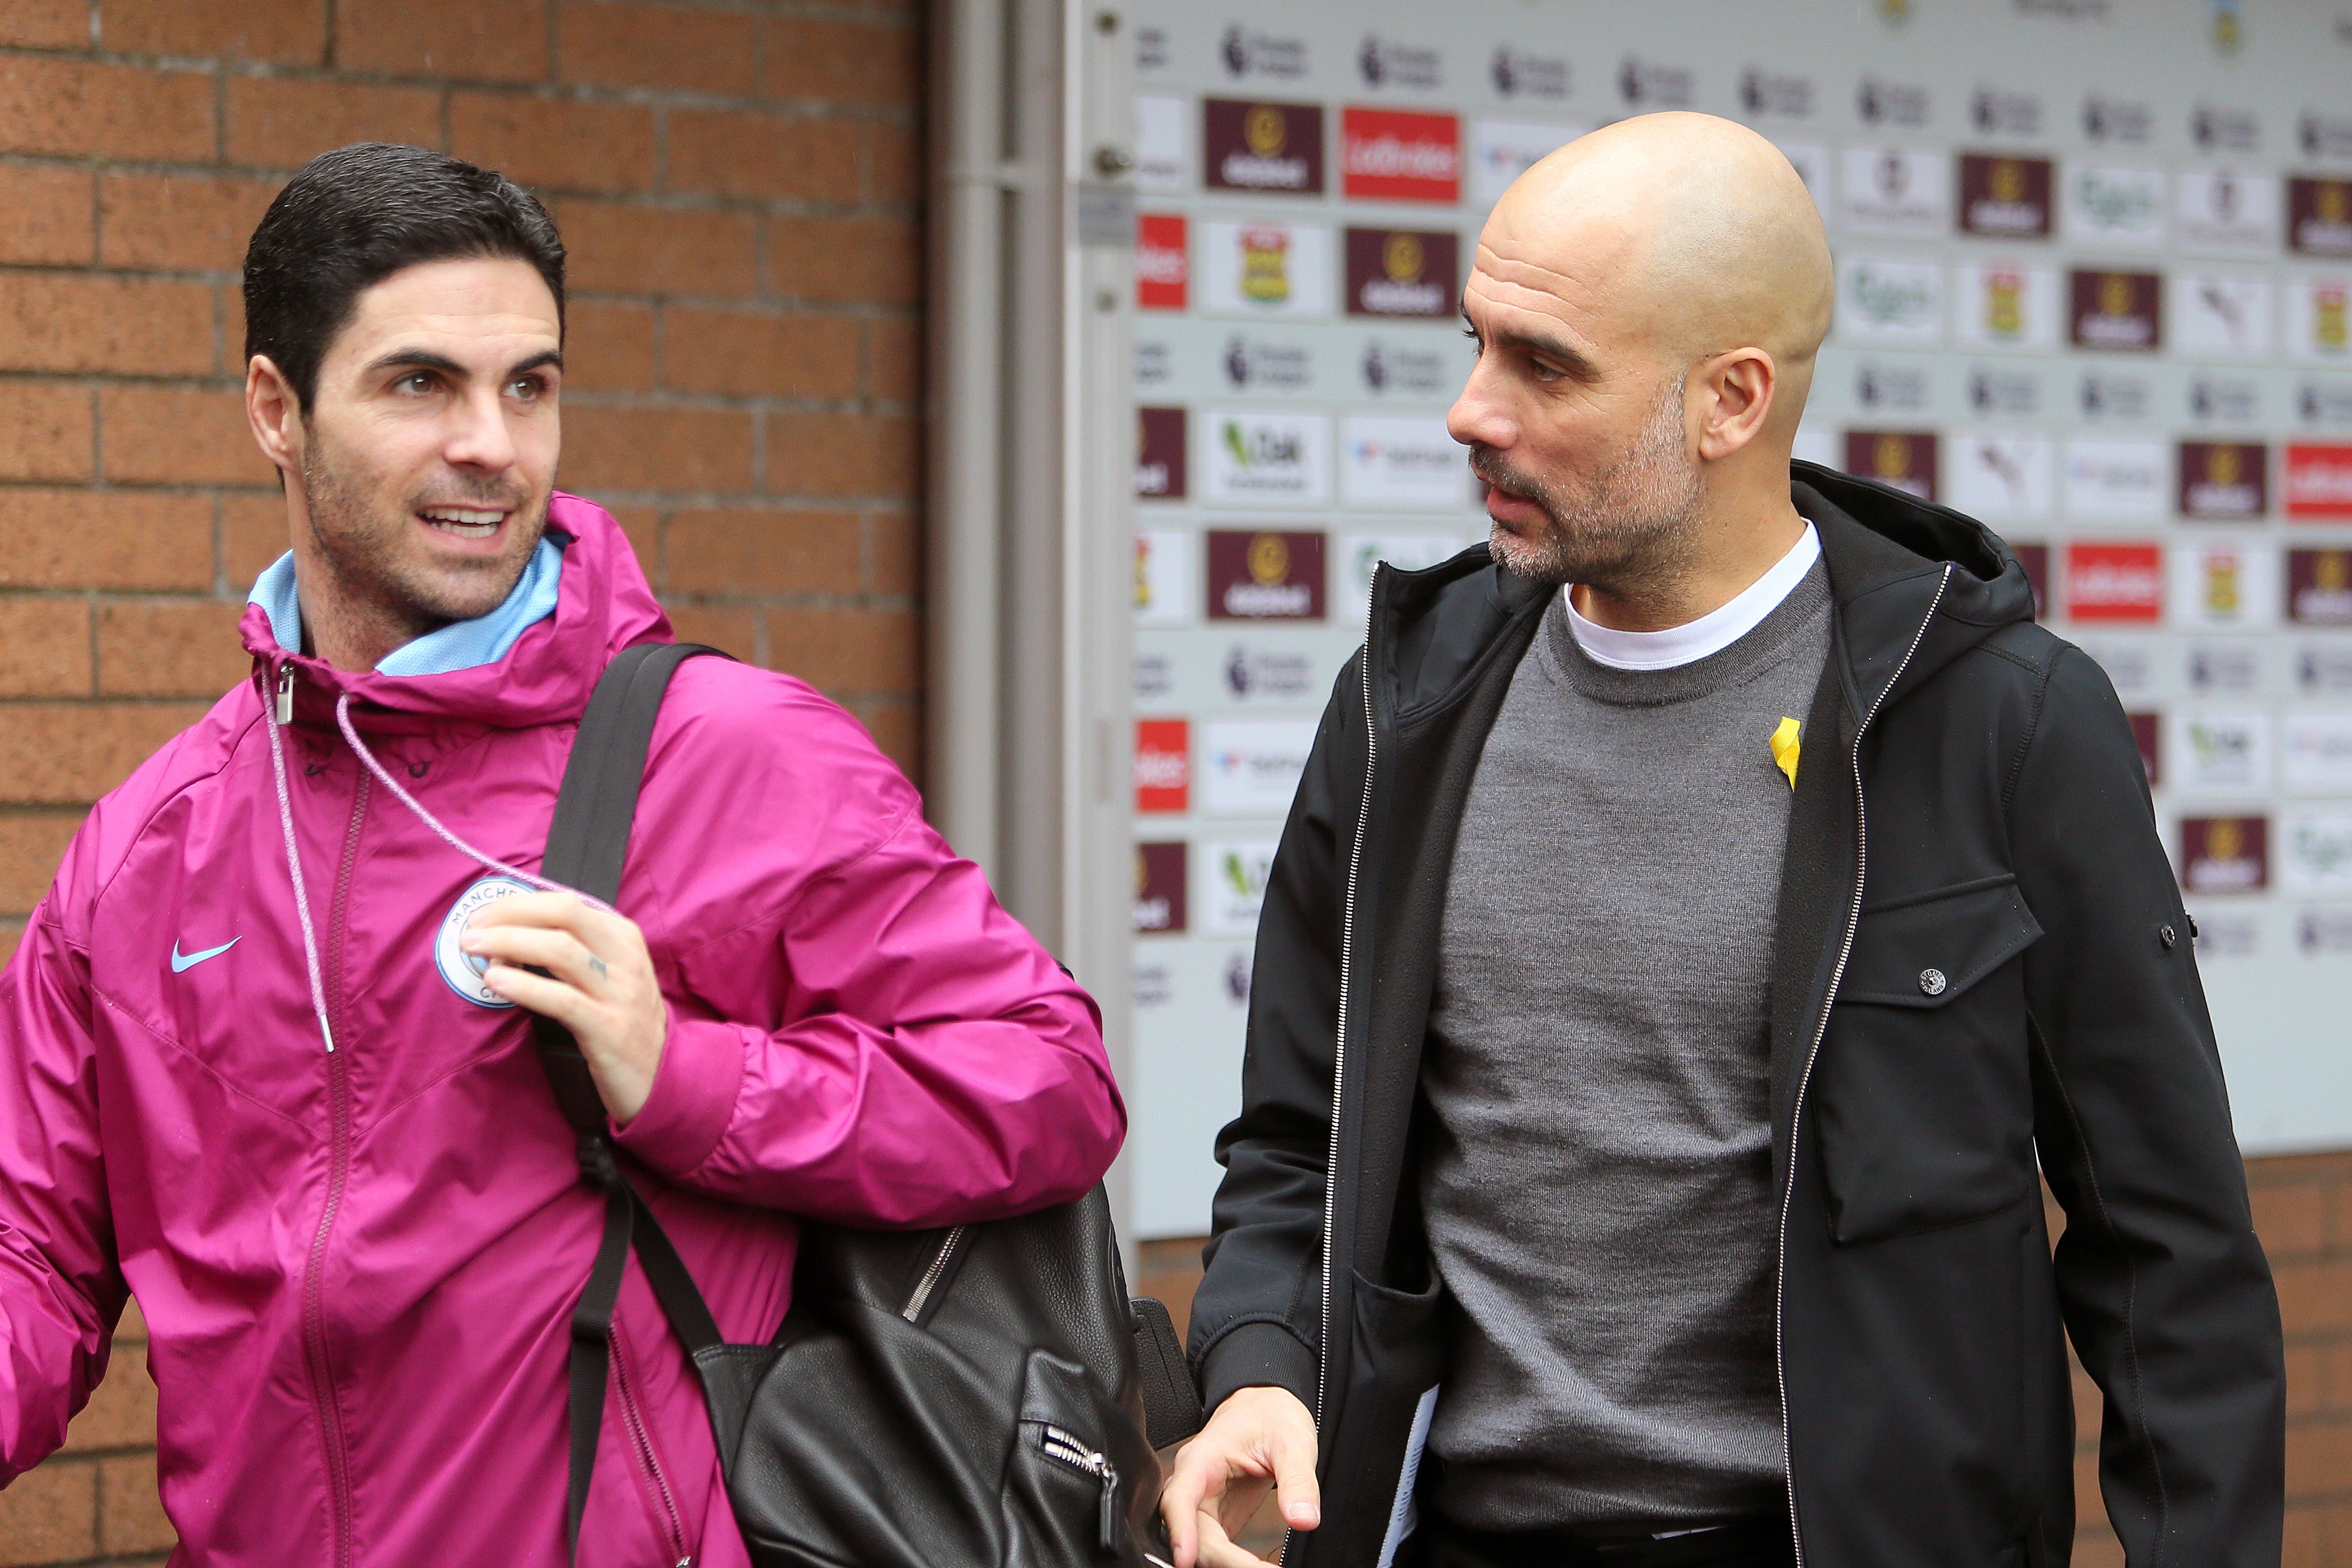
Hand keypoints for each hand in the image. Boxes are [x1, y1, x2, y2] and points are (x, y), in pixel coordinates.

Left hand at [461, 892, 667, 1122]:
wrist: (661, 1074)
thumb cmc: (623, 1019)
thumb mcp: (611, 973)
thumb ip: (575, 949)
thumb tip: (512, 930)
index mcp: (624, 937)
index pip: (566, 903)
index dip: (517, 903)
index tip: (482, 914)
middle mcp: (625, 957)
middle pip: (563, 915)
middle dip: (510, 914)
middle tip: (472, 928)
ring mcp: (619, 992)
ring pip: (559, 950)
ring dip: (508, 942)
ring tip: (473, 948)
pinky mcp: (607, 1028)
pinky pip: (561, 999)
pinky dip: (524, 985)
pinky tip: (495, 981)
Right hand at [1159, 1385, 1320, 1567]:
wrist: (1266, 1407)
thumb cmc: (1271, 1415)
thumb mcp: (1293, 1441)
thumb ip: (1298, 1480)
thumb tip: (1304, 1519)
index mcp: (1202, 1459)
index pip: (1181, 1498)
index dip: (1181, 1531)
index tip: (1186, 1559)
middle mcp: (1194, 1485)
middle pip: (1193, 1533)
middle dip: (1224, 1560)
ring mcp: (1202, 1505)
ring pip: (1201, 1546)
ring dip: (1228, 1565)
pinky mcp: (1216, 1519)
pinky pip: (1215, 1548)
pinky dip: (1234, 1564)